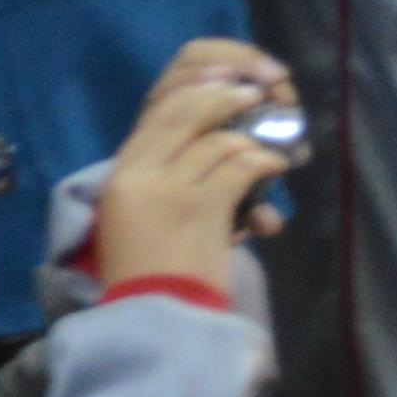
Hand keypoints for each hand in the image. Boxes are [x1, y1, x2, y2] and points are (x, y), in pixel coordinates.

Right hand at [90, 35, 302, 298]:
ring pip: (218, 140)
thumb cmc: (149, 276)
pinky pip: (238, 168)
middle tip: (257, 92)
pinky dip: (263, 163)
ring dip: (254, 138)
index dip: (195, 86)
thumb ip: (163, 178)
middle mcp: (139, 173)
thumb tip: (215, 142)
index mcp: (120, 175)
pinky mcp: (199, 209)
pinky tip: (275, 167)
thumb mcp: (140, 220)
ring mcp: (168, 189)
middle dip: (225, 96)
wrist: (152, 321)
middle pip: (184, 111)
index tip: (225, 76)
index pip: (156, 111)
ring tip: (275, 144)